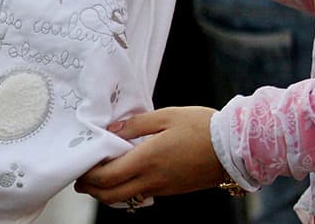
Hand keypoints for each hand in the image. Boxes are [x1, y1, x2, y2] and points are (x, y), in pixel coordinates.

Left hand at [74, 107, 226, 203]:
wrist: (235, 148)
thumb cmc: (201, 126)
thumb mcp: (166, 116)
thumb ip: (135, 124)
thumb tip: (111, 130)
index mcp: (147, 159)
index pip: (107, 176)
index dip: (88, 174)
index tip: (79, 164)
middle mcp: (152, 179)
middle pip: (110, 195)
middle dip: (91, 189)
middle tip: (80, 178)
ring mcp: (162, 188)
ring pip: (124, 198)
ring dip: (106, 192)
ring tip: (97, 177)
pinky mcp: (171, 190)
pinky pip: (140, 195)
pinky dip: (125, 190)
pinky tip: (123, 176)